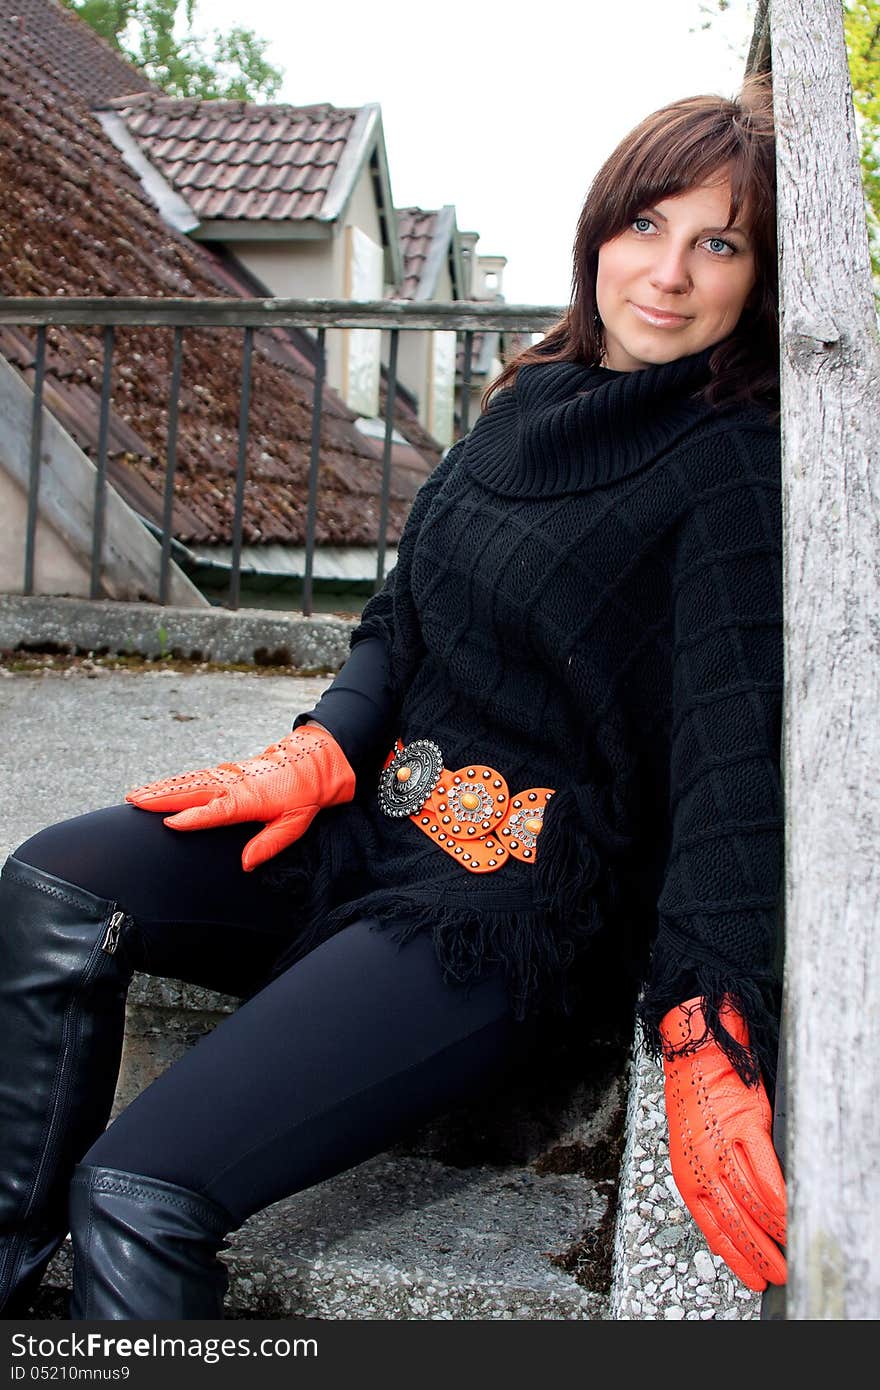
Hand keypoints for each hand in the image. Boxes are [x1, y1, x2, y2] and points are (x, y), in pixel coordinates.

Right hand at [125, 723, 355, 871]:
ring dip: (161, 788)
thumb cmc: (304, 796)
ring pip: (190, 781)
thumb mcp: (295, 824)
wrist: (313, 762)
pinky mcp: (226, 772)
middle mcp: (234, 784)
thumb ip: (269, 844)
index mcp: (249, 800)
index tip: (170, 823)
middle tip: (134, 802)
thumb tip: (246, 864)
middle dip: (162, 797)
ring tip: (135, 795)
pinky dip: (174, 782)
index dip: (194, 818)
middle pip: (192, 791)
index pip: (216, 811)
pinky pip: (196, 777)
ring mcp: (228, 775)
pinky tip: (158, 788)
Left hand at [660, 997, 785, 1291]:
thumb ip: (715, 1170)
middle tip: (778, 1275)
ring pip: (751, 1200)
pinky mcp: (744, 1120)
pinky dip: (779, 1196)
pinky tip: (791, 1215)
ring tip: (791, 1252)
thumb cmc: (697, 1085)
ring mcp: (722, 1140)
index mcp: (686, 1165)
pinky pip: (765, 1169)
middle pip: (732, 1220)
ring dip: (773, 1232)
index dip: (733, 1254)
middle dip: (757, 1253)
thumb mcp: (694, 1136)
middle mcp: (700, 1157)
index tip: (751, 1277)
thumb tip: (742, 1206)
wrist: (695, 1038)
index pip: (711, 1223)